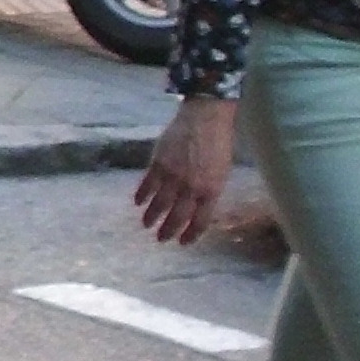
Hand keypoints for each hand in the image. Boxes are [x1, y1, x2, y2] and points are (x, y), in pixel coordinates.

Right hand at [133, 96, 239, 246]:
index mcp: (211, 190)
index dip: (190, 234)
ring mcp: (173, 176)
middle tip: (161, 239)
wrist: (206, 117)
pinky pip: (147, 185)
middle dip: (168, 231)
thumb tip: (198, 207)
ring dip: (151, 217)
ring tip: (146, 225)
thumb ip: (209, 191)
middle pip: (177, 216)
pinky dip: (141, 196)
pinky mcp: (158, 163)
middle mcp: (191, 188)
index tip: (182, 242)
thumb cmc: (218, 144)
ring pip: (159, 204)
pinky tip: (137, 203)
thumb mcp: (222, 172)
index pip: (199, 221)